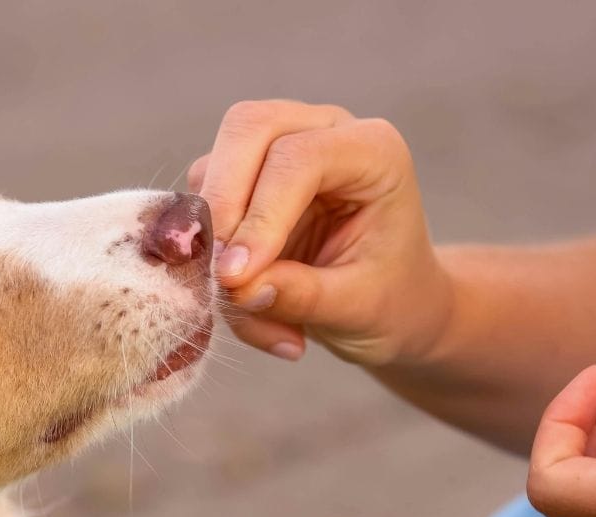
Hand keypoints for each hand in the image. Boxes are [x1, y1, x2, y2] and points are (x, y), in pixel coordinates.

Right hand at [190, 100, 451, 365]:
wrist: (390, 301)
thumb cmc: (390, 297)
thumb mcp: (358, 308)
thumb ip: (302, 295)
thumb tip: (238, 287)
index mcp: (372, 151)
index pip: (299, 158)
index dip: (261, 215)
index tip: (236, 278)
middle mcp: (324, 131)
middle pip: (248, 128)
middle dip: (221, 203)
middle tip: (217, 275)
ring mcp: (281, 145)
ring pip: (216, 163)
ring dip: (213, 237)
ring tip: (244, 304)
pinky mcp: (247, 176)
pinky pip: (205, 203)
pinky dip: (210, 254)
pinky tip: (243, 297)